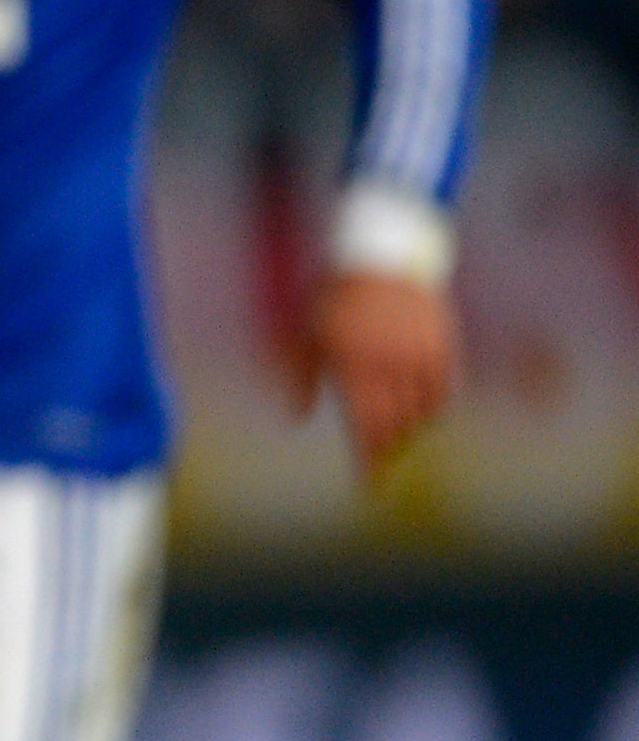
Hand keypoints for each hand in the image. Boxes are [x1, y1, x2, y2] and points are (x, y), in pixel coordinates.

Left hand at [285, 269, 457, 482]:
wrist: (383, 255)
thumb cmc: (336, 296)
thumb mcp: (309, 332)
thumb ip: (300, 376)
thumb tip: (296, 417)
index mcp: (352, 360)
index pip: (365, 424)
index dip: (369, 459)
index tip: (369, 484)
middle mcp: (390, 362)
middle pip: (396, 426)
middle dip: (387, 449)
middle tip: (379, 461)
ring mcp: (421, 354)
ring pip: (422, 414)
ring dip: (408, 429)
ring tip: (394, 433)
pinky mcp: (444, 347)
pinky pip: (444, 393)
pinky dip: (431, 407)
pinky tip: (419, 411)